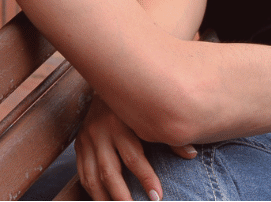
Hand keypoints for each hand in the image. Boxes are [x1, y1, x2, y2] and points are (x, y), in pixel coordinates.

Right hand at [76, 97, 195, 200]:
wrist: (105, 80)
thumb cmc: (133, 103)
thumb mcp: (148, 114)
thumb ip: (168, 135)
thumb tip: (191, 154)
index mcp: (119, 123)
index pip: (133, 158)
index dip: (146, 179)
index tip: (158, 197)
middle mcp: (100, 132)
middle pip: (109, 172)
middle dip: (122, 197)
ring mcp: (87, 139)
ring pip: (92, 177)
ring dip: (104, 200)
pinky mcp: (79, 144)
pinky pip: (83, 174)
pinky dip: (92, 191)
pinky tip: (103, 200)